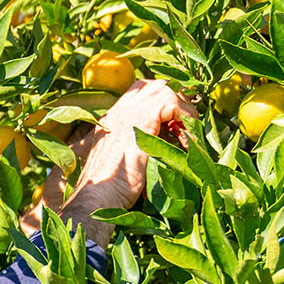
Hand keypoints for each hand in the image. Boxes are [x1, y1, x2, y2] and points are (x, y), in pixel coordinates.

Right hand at [19, 80, 195, 246]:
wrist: (96, 198)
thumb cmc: (109, 192)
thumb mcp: (124, 165)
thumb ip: (137, 150)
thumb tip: (167, 149)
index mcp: (111, 121)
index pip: (138, 92)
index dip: (162, 102)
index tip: (175, 127)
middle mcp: (117, 112)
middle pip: (152, 85)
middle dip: (174, 102)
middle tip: (185, 127)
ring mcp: (126, 113)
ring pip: (163, 89)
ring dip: (182, 110)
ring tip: (187, 135)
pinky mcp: (139, 121)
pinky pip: (170, 102)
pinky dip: (184, 117)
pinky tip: (186, 140)